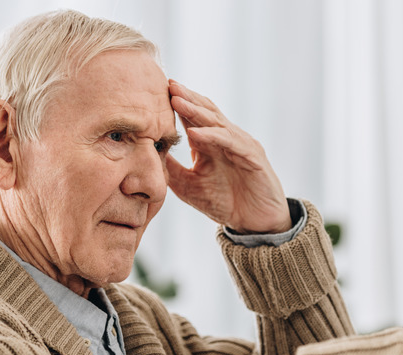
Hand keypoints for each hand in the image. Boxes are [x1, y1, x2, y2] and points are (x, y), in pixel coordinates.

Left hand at [166, 80, 291, 233]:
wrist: (256, 223)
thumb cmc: (225, 203)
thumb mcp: (189, 186)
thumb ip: (172, 169)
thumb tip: (146, 154)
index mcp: (211, 143)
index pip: (192, 117)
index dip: (176, 104)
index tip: (155, 91)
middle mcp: (226, 139)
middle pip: (205, 111)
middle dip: (186, 97)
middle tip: (167, 84)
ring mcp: (241, 145)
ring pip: (216, 122)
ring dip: (195, 111)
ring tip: (176, 100)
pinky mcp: (253, 157)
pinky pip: (230, 143)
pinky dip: (212, 136)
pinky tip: (194, 133)